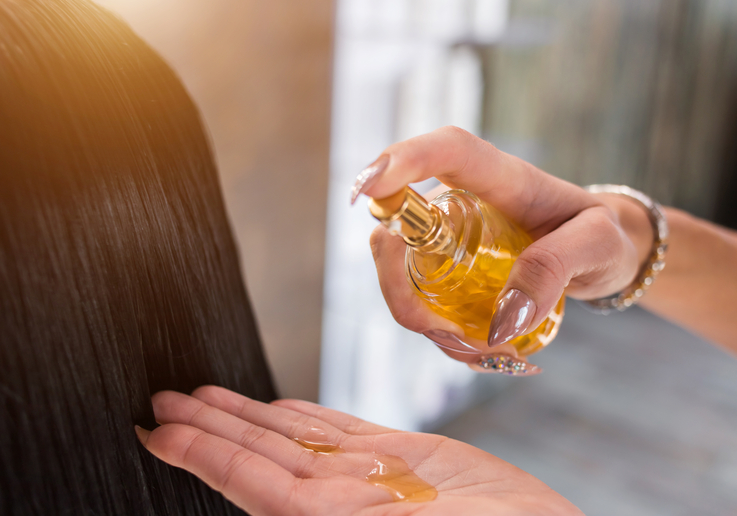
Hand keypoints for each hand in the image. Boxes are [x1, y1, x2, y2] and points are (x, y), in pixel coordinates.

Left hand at [137, 386, 583, 515]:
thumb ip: (322, 514)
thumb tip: (275, 507)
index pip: (253, 486)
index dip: (204, 457)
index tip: (160, 432)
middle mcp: (348, 503)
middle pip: (265, 458)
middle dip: (213, 429)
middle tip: (165, 401)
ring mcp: (377, 479)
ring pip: (298, 441)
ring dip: (250, 417)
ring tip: (204, 396)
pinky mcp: (412, 459)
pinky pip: (347, 431)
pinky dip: (311, 416)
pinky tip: (283, 407)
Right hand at [355, 126, 652, 369]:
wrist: (604, 252)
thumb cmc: (603, 236)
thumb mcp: (597, 246)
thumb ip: (554, 270)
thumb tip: (499, 321)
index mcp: (501, 177)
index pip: (445, 151)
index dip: (399, 162)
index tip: (364, 190)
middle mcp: (462, 200)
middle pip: (399, 225)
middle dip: (398, 283)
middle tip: (444, 332)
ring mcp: (448, 235)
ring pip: (400, 271)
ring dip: (422, 319)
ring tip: (485, 352)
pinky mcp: (446, 267)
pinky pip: (419, 297)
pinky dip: (437, 333)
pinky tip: (480, 349)